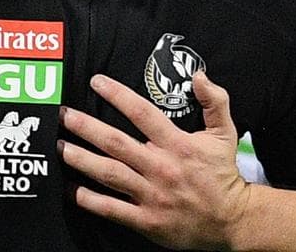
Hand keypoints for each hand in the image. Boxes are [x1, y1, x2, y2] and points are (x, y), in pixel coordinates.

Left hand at [59, 72, 249, 250]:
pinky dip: (91, 200)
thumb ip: (215, 101)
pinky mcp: (147, 220)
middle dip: (87, 127)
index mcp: (177, 144)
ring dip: (82, 160)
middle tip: (64, 115)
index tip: (96, 82)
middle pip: (116, 143)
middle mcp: (161, 167)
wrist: (233, 220)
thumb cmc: (223, 174)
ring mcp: (152, 195)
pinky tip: (73, 191)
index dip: (117, 95)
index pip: (142, 113)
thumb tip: (199, 75)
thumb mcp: (225, 133)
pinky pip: (113, 209)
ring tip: (61, 148)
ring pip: (110, 174)